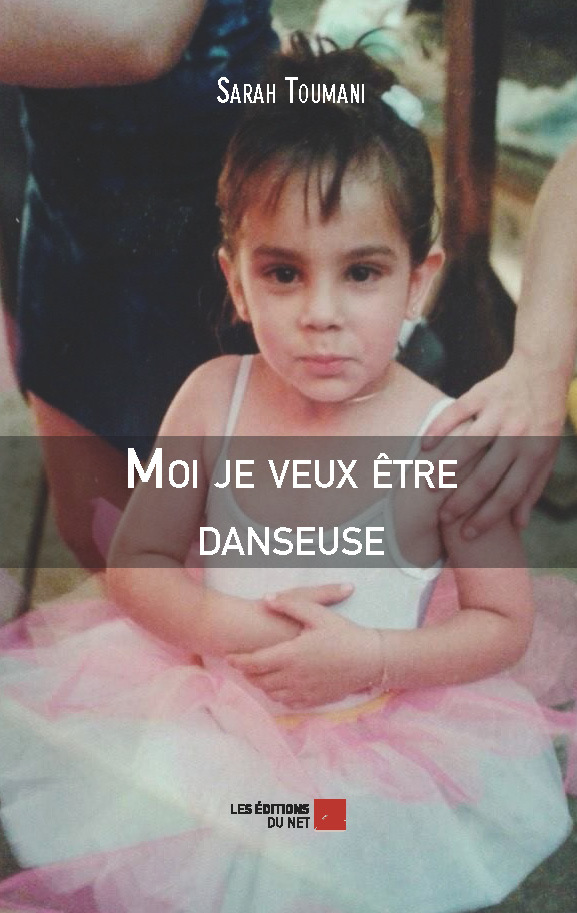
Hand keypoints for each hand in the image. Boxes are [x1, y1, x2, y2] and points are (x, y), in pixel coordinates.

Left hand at [228, 585, 382, 708]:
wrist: (370, 659)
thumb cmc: (344, 634)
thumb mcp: (318, 613)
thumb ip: (290, 604)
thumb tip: (266, 599)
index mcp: (291, 655)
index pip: (255, 662)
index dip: (239, 660)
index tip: (229, 657)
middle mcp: (294, 677)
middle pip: (260, 680)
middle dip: (247, 674)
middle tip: (241, 665)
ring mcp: (304, 691)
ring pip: (271, 693)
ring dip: (260, 685)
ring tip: (257, 675)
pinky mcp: (315, 700)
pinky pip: (288, 703)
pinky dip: (277, 696)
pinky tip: (278, 687)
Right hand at [422, 352, 565, 536]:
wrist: (543, 370)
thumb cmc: (543, 420)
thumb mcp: (548, 454)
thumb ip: (533, 488)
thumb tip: (519, 524)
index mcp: (535, 453)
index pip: (509, 492)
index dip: (488, 517)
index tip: (467, 534)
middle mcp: (518, 435)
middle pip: (486, 475)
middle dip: (462, 501)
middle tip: (443, 518)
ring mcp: (499, 413)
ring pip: (468, 445)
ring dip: (446, 467)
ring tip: (427, 487)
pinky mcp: (482, 394)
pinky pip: (456, 412)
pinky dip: (439, 429)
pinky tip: (425, 446)